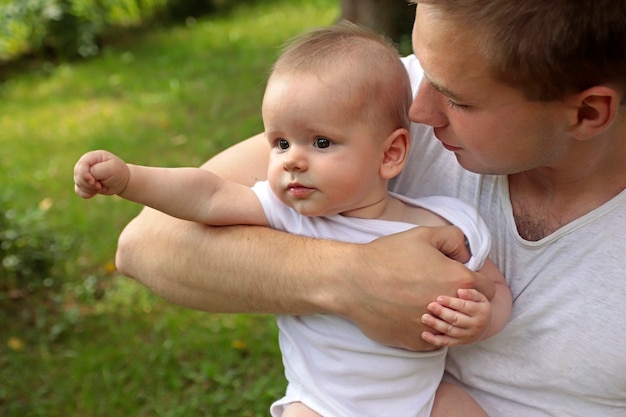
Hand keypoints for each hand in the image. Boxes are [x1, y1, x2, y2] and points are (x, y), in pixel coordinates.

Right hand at [74, 150, 129, 197]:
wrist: (122, 181)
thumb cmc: (118, 173)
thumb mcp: (111, 169)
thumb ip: (96, 170)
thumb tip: (85, 176)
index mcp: (92, 157)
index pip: (81, 165)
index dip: (84, 175)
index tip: (93, 182)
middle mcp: (85, 164)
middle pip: (78, 175)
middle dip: (89, 184)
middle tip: (101, 185)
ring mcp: (83, 173)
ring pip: (78, 184)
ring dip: (90, 189)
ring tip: (102, 186)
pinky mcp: (84, 182)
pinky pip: (79, 190)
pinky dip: (87, 194)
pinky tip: (95, 193)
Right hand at [338, 226, 487, 350]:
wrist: (353, 281)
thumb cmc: (388, 256)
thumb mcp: (424, 235)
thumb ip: (454, 239)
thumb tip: (466, 255)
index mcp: (458, 281)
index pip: (489, 290)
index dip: (477, 281)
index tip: (460, 277)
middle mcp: (451, 310)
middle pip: (471, 311)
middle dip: (461, 300)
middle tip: (437, 288)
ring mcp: (434, 330)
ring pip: (452, 328)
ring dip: (445, 317)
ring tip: (422, 301)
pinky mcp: (415, 343)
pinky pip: (431, 339)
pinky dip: (424, 329)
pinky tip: (407, 312)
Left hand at [420, 288, 491, 346]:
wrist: (486, 326)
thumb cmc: (478, 307)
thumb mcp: (480, 298)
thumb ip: (471, 293)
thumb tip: (460, 291)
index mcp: (480, 312)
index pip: (464, 307)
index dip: (451, 302)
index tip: (439, 298)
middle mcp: (475, 326)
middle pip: (456, 320)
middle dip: (442, 313)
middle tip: (430, 306)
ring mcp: (467, 336)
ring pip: (450, 331)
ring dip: (436, 325)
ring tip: (424, 318)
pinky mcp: (459, 342)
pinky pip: (446, 342)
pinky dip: (434, 340)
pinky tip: (424, 334)